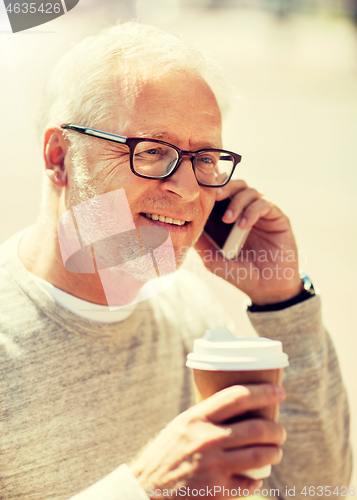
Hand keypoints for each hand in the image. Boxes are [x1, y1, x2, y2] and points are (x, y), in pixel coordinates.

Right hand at [130, 384, 286, 498]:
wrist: (146, 490)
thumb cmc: (165, 453)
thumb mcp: (181, 425)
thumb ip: (207, 416)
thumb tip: (239, 406)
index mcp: (197, 418)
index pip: (238, 397)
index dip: (264, 392)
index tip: (279, 392)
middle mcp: (207, 439)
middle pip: (257, 428)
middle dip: (277, 430)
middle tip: (280, 432)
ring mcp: (213, 466)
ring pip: (261, 455)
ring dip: (275, 452)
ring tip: (275, 451)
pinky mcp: (217, 491)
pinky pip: (250, 483)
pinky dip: (258, 479)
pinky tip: (256, 476)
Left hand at [195, 180, 302, 304]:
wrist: (267, 289)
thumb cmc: (240, 274)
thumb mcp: (213, 260)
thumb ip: (200, 243)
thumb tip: (182, 227)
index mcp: (230, 217)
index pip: (221, 194)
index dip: (211, 189)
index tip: (200, 193)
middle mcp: (246, 211)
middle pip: (235, 185)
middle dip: (224, 188)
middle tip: (214, 197)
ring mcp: (262, 214)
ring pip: (249, 191)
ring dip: (236, 202)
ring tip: (228, 218)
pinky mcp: (277, 218)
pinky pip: (264, 204)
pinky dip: (252, 211)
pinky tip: (243, 225)